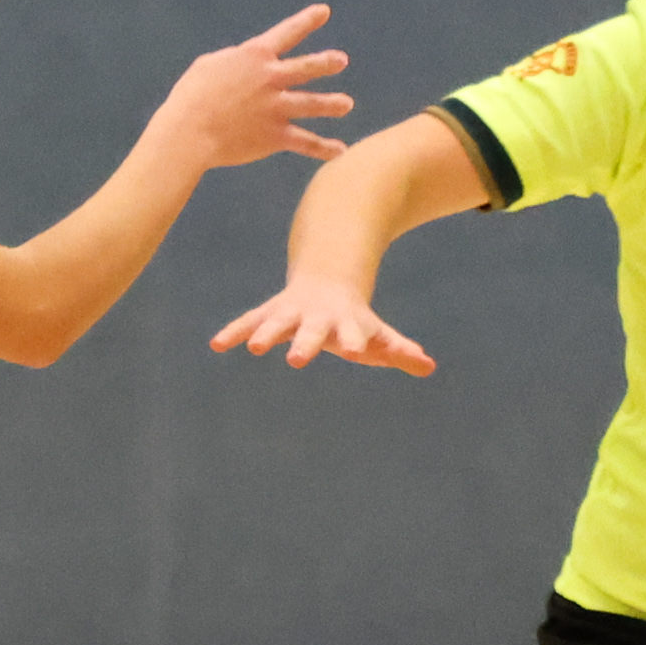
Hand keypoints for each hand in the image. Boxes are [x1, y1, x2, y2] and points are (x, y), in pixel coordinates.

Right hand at [149, 4, 354, 171]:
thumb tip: (241, 62)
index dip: (306, 21)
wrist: (189, 131)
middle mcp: (271, 78)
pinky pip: (306, 142)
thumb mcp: (208, 66)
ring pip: (313, 104)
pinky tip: (340, 151)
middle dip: (326, 62)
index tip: (324, 11)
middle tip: (341, 59)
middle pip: (307, 67)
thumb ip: (232, 61)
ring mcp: (276, 107)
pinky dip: (323, 148)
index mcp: (254, 57)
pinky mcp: (276, 135)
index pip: (287, 33)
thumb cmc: (191, 97)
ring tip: (346, 104)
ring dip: (332, 104)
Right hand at [208, 274, 437, 374]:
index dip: (355, 340)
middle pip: (312, 331)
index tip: (355, 350)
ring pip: (276, 322)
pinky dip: (233, 331)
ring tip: (253, 348)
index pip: (353, 334)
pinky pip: (249, 321)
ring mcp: (292, 313)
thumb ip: (399, 351)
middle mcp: (318, 317)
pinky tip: (216, 345)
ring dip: (265, 333)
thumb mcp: (378, 334)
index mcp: (346, 323)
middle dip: (305, 344)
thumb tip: (429, 367)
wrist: (328, 277)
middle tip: (296, 361)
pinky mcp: (271, 312)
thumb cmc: (355, 319)